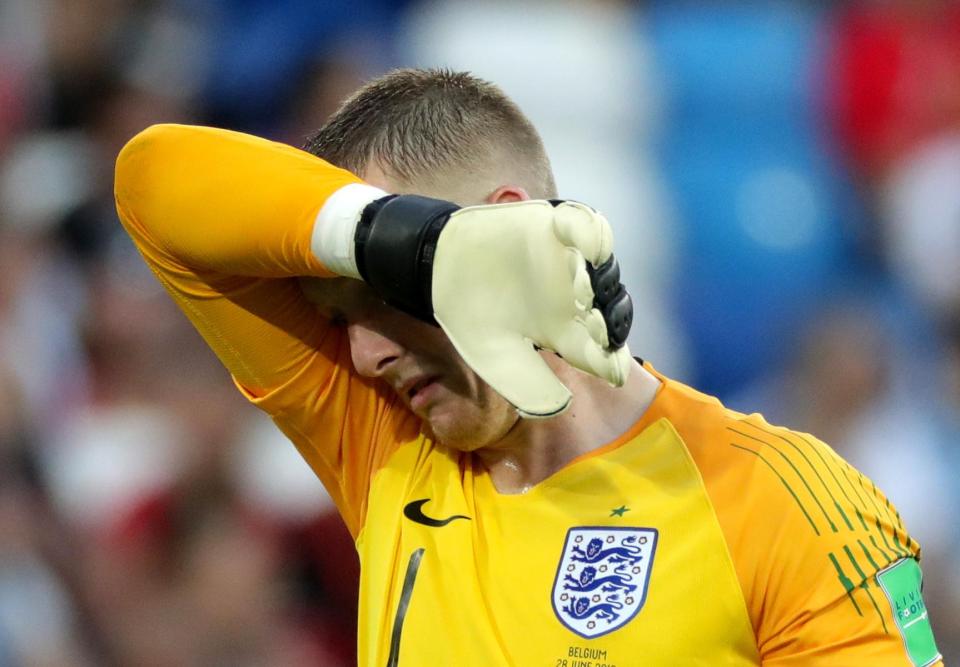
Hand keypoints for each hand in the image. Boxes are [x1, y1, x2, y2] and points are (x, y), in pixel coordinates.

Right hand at [354, 196, 632, 417]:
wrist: (440, 270)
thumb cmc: (470, 317)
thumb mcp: (495, 359)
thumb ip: (527, 385)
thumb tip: (564, 405)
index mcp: (566, 333)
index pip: (603, 352)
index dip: (612, 361)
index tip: (612, 368)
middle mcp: (576, 300)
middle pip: (612, 311)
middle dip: (611, 321)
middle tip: (594, 327)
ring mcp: (569, 262)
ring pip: (604, 269)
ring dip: (601, 279)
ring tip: (582, 287)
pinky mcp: (556, 228)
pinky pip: (587, 225)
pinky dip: (591, 232)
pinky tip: (584, 244)